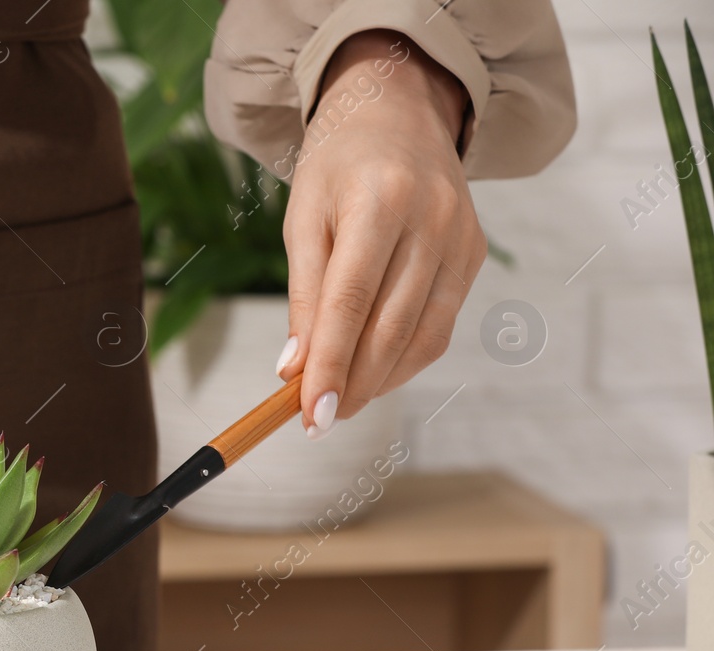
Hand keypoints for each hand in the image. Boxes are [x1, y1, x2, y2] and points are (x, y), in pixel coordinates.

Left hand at [277, 30, 487, 436]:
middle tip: (318, 421)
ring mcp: (462, 238)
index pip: (351, 301)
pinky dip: (404, 360)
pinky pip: (439, 326)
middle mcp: (433, 219)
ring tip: (340, 402)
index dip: (331, 364)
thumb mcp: (303, 218)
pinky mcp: (475, 253)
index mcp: (381, 201)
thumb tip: (295, 369)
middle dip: (352, 383)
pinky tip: (372, 373)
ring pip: (422, 337)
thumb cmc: (337, 165)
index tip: (310, 413)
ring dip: (379, 381)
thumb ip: (303, 294)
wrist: (398, 111)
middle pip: (390, 327)